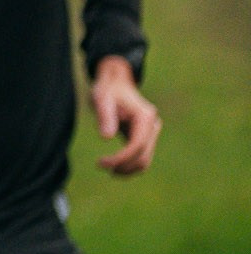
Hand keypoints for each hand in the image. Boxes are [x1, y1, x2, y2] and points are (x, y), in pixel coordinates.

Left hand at [91, 56, 160, 175]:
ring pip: (145, 160)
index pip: (137, 145)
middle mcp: (153, 126)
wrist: (116, 83)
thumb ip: (105, 117)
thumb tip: (106, 137)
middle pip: (143, 156)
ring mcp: (152, 132)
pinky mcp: (146, 137)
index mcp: (145, 117)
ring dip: (128, 169)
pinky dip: (131, 165)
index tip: (102, 163)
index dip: (121, 158)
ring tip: (109, 170)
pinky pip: (142, 156)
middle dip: (123, 165)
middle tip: (101, 166)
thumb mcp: (102, 99)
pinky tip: (115, 167)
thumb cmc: (108, 90)